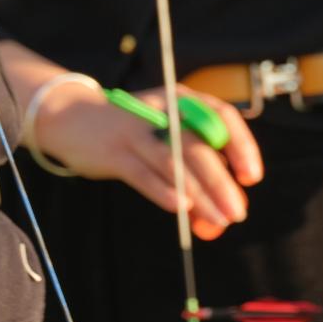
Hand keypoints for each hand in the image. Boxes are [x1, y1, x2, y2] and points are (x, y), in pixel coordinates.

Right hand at [12, 60, 263, 241]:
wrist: (72, 117)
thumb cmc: (131, 133)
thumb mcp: (164, 141)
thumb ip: (192, 176)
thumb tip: (218, 220)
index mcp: (182, 101)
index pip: (222, 116)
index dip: (242, 145)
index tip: (251, 177)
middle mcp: (162, 111)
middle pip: (199, 147)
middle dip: (222, 183)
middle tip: (237, 213)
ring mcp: (136, 130)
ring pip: (173, 162)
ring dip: (199, 194)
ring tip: (217, 220)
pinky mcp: (114, 151)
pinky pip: (142, 173)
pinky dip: (163, 190)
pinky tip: (181, 209)